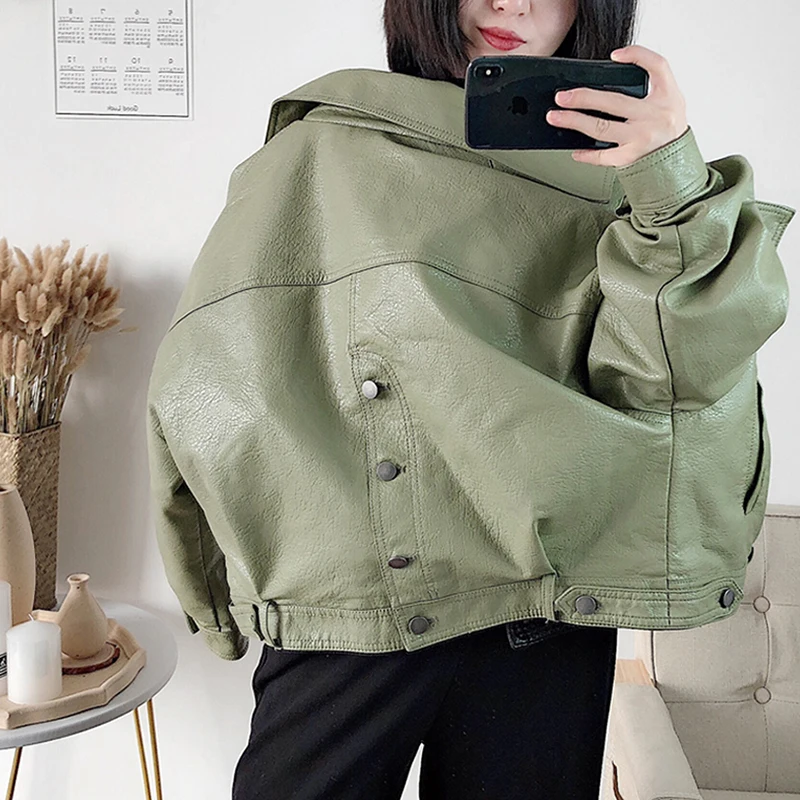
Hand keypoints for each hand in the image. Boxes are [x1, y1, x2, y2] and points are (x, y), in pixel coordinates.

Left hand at [545, 44, 688, 167]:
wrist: (678, 165)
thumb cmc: (668, 132)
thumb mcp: (669, 103)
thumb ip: (647, 90)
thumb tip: (604, 87)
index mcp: (667, 97)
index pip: (658, 66)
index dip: (638, 55)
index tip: (615, 56)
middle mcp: (655, 116)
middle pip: (614, 101)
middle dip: (584, 97)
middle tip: (562, 96)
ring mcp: (641, 138)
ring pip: (601, 128)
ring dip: (575, 121)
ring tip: (556, 117)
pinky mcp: (631, 158)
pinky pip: (603, 156)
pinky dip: (587, 154)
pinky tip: (575, 150)